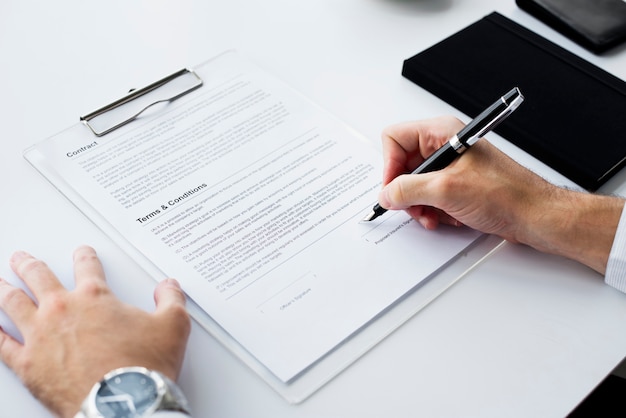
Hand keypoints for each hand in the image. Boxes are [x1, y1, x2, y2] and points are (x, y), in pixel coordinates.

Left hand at [0, 246, 190, 417]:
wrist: (123, 404)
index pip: (87, 267)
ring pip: (13, 303)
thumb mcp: (174, 325)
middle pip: (39, 278)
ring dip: (4, 289)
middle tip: (21, 259)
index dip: (84, 257)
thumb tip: (169, 286)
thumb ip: (171, 299)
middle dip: (29, 265)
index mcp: (96, 297)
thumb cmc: (143, 366)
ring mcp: (40, 337)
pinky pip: (1, 345)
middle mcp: (63, 311)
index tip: (82, 253)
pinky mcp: (27, 365)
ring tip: (0, 282)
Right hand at [377, 116, 623, 273]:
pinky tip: (446, 217)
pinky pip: (430, 195)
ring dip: (419, 204)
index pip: (395, 139)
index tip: (393, 188)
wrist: (534, 215)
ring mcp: (451, 166)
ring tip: (431, 215)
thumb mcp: (446, 190)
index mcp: (442, 133)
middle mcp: (445, 146)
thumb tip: (386, 194)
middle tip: (412, 206)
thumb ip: (407, 190)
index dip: (389, 166)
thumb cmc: (506, 193)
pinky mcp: (457, 184)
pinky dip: (433, 209)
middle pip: (402, 164)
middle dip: (405, 190)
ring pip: (415, 183)